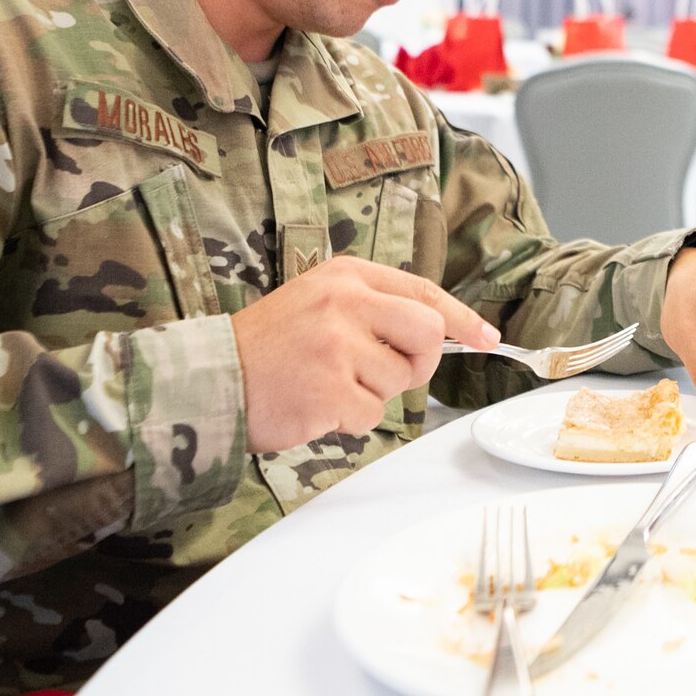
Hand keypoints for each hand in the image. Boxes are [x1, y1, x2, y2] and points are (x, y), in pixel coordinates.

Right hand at [230, 256, 499, 452]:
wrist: (209, 380)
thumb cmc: (267, 348)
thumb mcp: (318, 302)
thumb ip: (372, 309)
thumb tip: (437, 332)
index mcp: (346, 276)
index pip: (422, 292)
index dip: (460, 317)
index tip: (486, 336)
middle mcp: (345, 303)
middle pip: (426, 334)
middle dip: (417, 362)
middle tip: (384, 372)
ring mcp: (337, 346)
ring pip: (398, 380)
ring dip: (371, 393)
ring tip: (325, 383)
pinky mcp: (329, 390)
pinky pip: (371, 414)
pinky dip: (350, 419)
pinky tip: (316, 404)